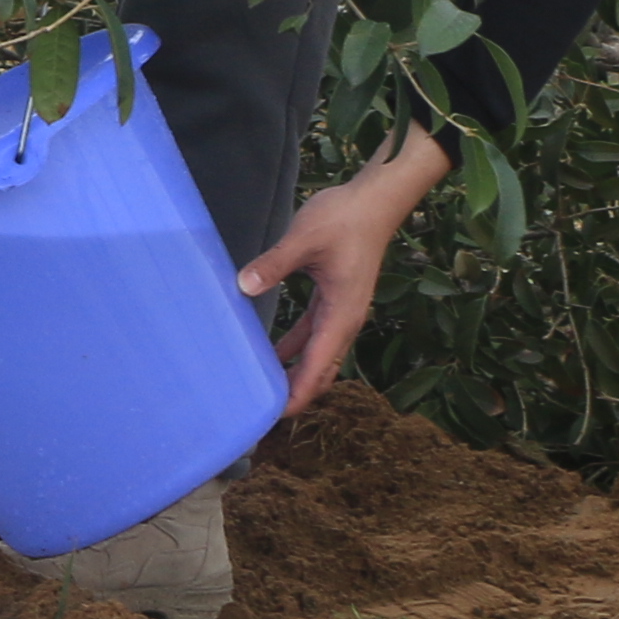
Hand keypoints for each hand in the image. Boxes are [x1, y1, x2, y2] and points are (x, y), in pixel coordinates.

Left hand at [236, 125, 453, 409]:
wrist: (375, 200)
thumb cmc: (345, 218)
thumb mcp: (305, 238)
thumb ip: (275, 263)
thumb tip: (243, 286)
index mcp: (341, 314)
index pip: (316, 369)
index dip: (296, 396)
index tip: (271, 418)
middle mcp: (344, 321)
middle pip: (320, 372)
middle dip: (295, 395)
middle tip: (259, 413)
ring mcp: (340, 312)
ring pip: (318, 357)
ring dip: (295, 375)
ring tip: (262, 390)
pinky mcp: (334, 300)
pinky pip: (314, 337)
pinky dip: (295, 351)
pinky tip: (270, 356)